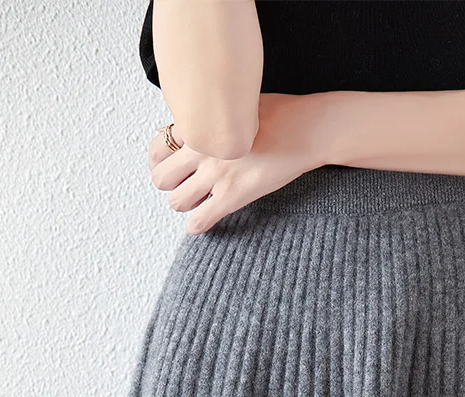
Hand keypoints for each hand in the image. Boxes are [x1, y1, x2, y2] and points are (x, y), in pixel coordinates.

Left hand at [146, 93, 329, 233]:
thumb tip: (207, 119)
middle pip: (161, 177)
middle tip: (184, 185)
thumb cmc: (280, 112)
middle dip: (169, 184)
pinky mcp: (233, 195)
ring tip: (198, 201)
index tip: (172, 165)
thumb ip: (215, 114)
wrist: (306, 128)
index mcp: (200, 125)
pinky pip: (200, 220)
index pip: (158, 146)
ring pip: (176, 201)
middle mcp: (201, 149)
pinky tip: (203, 222)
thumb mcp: (237, 102)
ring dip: (183, 204)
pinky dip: (196, 226)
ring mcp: (216, 174)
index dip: (161, 160)